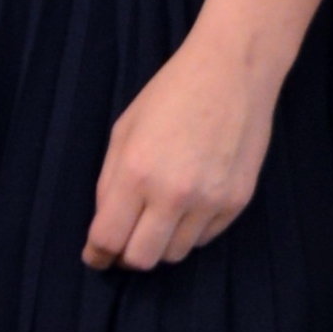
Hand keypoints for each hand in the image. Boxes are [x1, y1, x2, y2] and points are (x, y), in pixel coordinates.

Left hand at [84, 36, 275, 272]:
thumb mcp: (123, 132)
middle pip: (142, 259)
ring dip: (160, 244)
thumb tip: (106, 225)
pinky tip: (187, 206)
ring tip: (158, 218)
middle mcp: (173, 194)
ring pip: (175, 254)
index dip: (97, 254)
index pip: (109, 239)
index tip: (96, 257)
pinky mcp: (237, 202)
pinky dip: (190, 232)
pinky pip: (204, 239)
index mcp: (136, 173)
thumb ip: (110, 183)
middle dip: (127, 257)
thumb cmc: (171, 94)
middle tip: (125, 242)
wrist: (232, 72)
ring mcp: (210, 201)